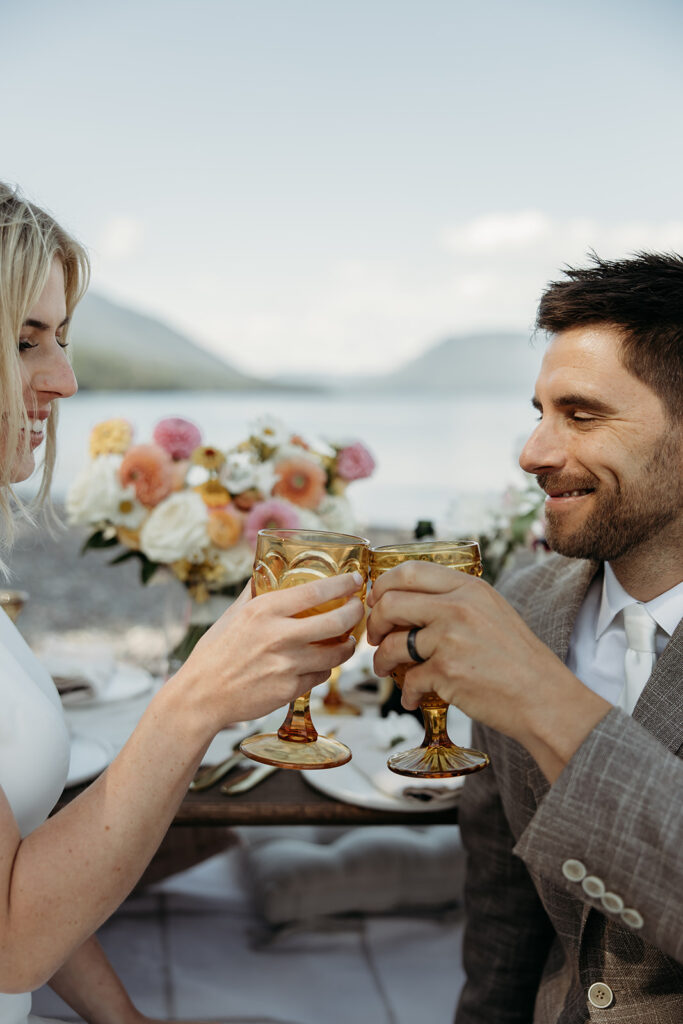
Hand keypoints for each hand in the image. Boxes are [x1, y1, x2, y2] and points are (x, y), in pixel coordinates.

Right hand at [176, 571, 363, 729]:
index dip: (343, 584)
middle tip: (359, 610)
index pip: (316, 591)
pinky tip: (322, 663)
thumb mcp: (232, 614)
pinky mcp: (290, 689)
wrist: (201, 695)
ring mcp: (286, 664)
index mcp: (264, 610)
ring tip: (347, 641)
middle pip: (336, 621)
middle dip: (355, 613)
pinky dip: (324, 669)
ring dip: (347, 646)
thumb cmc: (214, 653)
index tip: (355, 580)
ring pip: (335, 653)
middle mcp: (279, 635)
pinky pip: (320, 676)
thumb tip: (266, 571)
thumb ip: (253, 592)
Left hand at [367, 562, 608, 779]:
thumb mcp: (493, 612)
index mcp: (470, 588)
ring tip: (384, 670)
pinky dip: (407, 694)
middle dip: (374, 622)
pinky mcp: (447, 672)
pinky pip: (409, 681)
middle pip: (391, 603)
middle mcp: (458, 607)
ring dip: (381, 661)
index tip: (377, 601)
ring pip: (392, 644)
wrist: (543, 697)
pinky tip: (413, 699)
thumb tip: (409, 604)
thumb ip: (456, 602)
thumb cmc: (518, 660)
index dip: (384, 585)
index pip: (410, 571)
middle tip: (375, 637)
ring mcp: (450, 639)